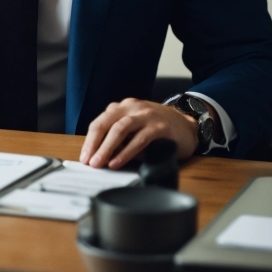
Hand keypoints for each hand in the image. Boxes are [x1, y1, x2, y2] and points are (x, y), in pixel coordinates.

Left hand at [79, 98, 198, 168]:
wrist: (187, 125)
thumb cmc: (157, 129)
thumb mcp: (134, 129)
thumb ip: (119, 139)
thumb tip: (99, 156)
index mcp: (122, 108)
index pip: (100, 122)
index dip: (90, 140)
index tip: (84, 157)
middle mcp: (132, 107)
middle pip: (106, 123)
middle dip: (94, 143)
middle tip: (88, 162)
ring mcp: (146, 115)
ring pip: (120, 128)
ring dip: (107, 147)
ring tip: (99, 163)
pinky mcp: (159, 126)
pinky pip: (139, 139)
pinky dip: (126, 152)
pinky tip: (118, 162)